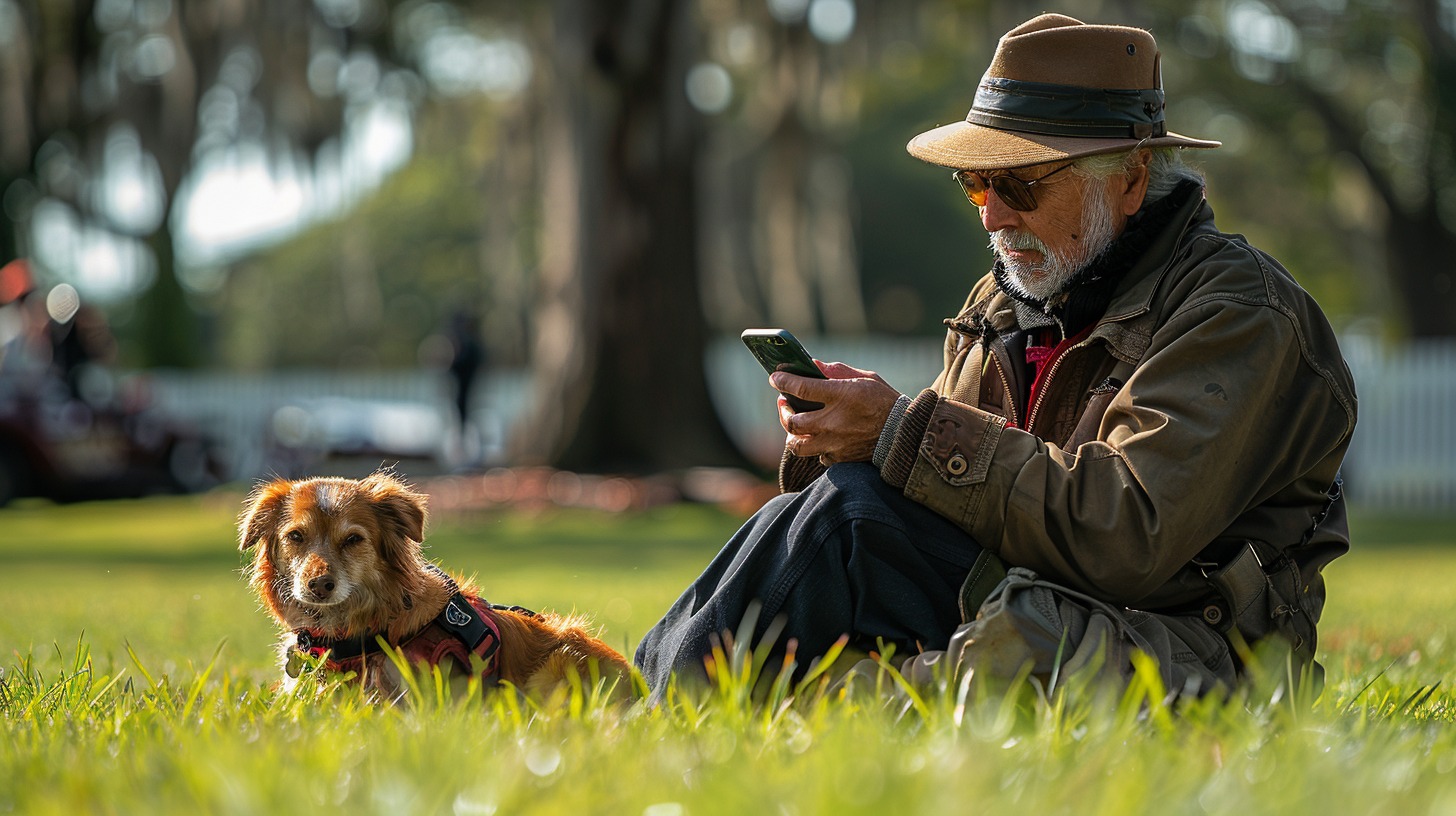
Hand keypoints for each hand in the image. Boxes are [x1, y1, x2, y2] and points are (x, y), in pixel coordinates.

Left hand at [771, 361, 901, 464]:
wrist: (906, 434)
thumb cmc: (886, 401)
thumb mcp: (866, 378)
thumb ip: (838, 371)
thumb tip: (814, 364)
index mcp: (841, 396)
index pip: (801, 388)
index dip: (784, 382)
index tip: (775, 378)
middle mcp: (833, 421)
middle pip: (792, 422)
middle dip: (782, 411)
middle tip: (783, 403)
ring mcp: (835, 443)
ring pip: (798, 445)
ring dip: (792, 434)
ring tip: (795, 425)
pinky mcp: (840, 458)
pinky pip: (817, 456)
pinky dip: (815, 448)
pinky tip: (819, 438)